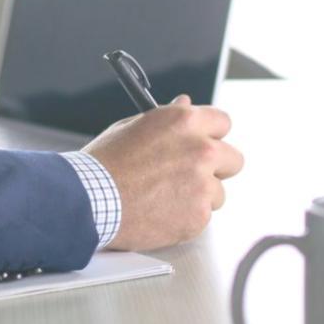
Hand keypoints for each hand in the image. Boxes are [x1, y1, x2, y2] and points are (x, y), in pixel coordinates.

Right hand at [80, 95, 241, 250]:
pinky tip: (161, 213)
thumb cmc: (104, 164)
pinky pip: (203, 217)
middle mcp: (201, 150)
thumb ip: (167, 118)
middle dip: (216, 168)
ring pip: (218, 193)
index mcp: (185, 122)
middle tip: (193, 176)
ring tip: (165, 199)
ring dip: (199, 197)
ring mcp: (203, 184)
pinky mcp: (199, 215)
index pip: (222, 122)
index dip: (212, 135)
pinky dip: (186, 219)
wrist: (90, 201)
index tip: (205, 143)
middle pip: (234, 159)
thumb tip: (185, 104)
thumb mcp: (132, 127)